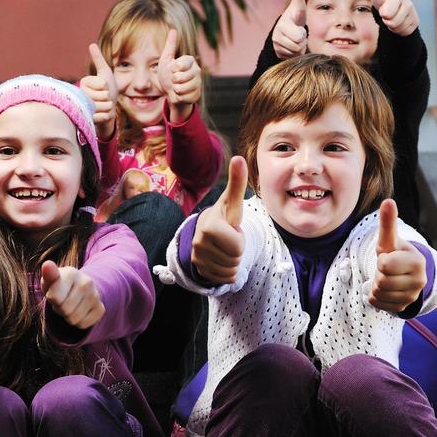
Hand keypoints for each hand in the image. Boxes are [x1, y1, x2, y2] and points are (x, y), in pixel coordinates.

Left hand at [40, 261, 104, 329]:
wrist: (78, 288)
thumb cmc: (58, 285)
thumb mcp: (50, 280)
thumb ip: (48, 274)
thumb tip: (47, 265)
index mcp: (72, 273)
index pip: (55, 298)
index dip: (51, 298)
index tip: (54, 292)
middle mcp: (87, 283)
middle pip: (64, 310)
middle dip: (60, 308)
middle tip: (62, 300)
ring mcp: (95, 296)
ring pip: (73, 319)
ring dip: (68, 316)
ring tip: (70, 305)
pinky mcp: (100, 308)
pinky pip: (83, 324)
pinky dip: (78, 322)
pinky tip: (79, 311)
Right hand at [81, 43, 118, 138]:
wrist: (108, 109)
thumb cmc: (107, 90)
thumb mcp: (104, 73)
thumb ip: (98, 60)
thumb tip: (91, 44)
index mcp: (84, 84)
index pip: (102, 84)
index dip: (107, 87)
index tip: (103, 89)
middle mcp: (80, 96)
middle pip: (104, 96)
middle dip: (109, 98)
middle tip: (104, 99)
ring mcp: (84, 109)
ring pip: (104, 106)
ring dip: (108, 108)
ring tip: (103, 107)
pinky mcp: (88, 121)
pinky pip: (102, 117)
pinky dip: (106, 116)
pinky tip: (102, 116)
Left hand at [160, 28, 201, 114]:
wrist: (170, 92)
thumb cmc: (167, 74)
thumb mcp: (166, 59)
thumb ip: (170, 45)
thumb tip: (174, 29)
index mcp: (190, 60)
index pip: (181, 64)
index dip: (173, 68)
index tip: (172, 69)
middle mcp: (197, 70)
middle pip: (180, 77)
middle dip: (173, 80)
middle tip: (174, 80)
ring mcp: (198, 83)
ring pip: (182, 88)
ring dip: (175, 89)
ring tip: (176, 87)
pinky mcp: (197, 94)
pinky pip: (184, 97)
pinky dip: (178, 97)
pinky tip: (180, 94)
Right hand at [192, 155, 246, 284]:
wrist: (207, 230)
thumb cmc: (224, 215)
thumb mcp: (232, 201)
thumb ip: (237, 182)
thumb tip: (238, 158)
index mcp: (209, 225)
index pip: (237, 246)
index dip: (240, 238)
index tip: (232, 229)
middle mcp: (198, 242)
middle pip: (234, 259)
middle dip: (237, 251)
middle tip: (229, 239)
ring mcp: (197, 257)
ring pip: (230, 270)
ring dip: (233, 261)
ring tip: (225, 248)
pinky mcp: (198, 269)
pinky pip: (223, 279)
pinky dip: (227, 273)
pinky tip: (222, 259)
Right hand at [270, 0, 307, 58]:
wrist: (282, 34)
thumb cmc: (294, 19)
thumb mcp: (298, 8)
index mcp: (289, 16)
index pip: (298, 9)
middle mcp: (280, 27)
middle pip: (300, 39)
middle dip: (303, 39)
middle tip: (300, 34)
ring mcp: (277, 39)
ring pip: (296, 49)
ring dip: (299, 47)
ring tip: (295, 40)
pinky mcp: (276, 50)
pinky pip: (292, 56)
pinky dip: (294, 54)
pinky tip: (290, 47)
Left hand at [369, 199, 426, 313]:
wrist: (404, 274)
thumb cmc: (395, 253)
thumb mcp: (390, 239)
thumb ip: (388, 223)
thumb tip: (388, 201)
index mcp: (417, 261)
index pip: (385, 265)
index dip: (382, 261)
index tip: (389, 258)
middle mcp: (419, 280)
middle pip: (382, 281)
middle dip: (378, 274)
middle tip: (386, 270)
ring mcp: (412, 296)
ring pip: (379, 293)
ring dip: (376, 286)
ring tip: (385, 278)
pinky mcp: (404, 307)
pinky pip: (379, 304)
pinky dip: (376, 297)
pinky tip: (385, 290)